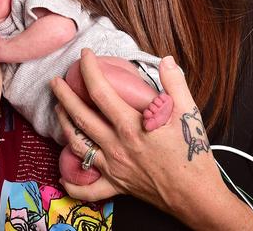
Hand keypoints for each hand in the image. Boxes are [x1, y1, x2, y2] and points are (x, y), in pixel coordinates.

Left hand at [51, 50, 233, 226]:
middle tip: (55, 81)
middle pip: (80, 116)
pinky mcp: (116, 186)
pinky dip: (74, 185)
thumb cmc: (193, 154)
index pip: (100, 92)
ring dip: (63, 125)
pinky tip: (64, 178)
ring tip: (58, 109)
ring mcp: (113, 167)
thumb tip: (167, 60)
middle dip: (64, 95)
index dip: (89, 71)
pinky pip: (89, 189)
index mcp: (131, 125)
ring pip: (78, 145)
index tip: (84, 56)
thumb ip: (175, 84)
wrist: (197, 196)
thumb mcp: (189, 113)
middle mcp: (116, 145)